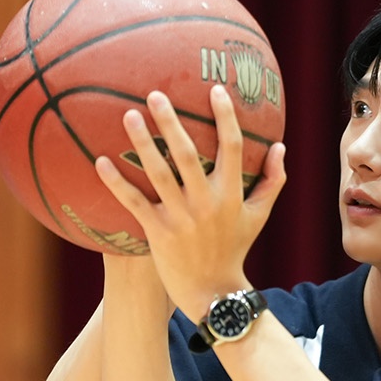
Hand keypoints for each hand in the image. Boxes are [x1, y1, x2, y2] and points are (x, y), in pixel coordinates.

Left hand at [95, 85, 285, 319]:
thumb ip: (272, 179)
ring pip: (158, 174)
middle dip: (171, 122)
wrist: (213, 291)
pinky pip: (134, 203)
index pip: (232, 148)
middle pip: (187, 154)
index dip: (225, 117)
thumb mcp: (259, 214)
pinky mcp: (157, 232)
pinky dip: (116, 183)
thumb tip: (280, 146)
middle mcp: (206, 203)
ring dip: (143, 143)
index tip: (216, 90)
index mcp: (232, 195)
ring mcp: (180, 218)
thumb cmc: (235, 247)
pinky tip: (101, 161)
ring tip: (128, 115)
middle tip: (155, 93)